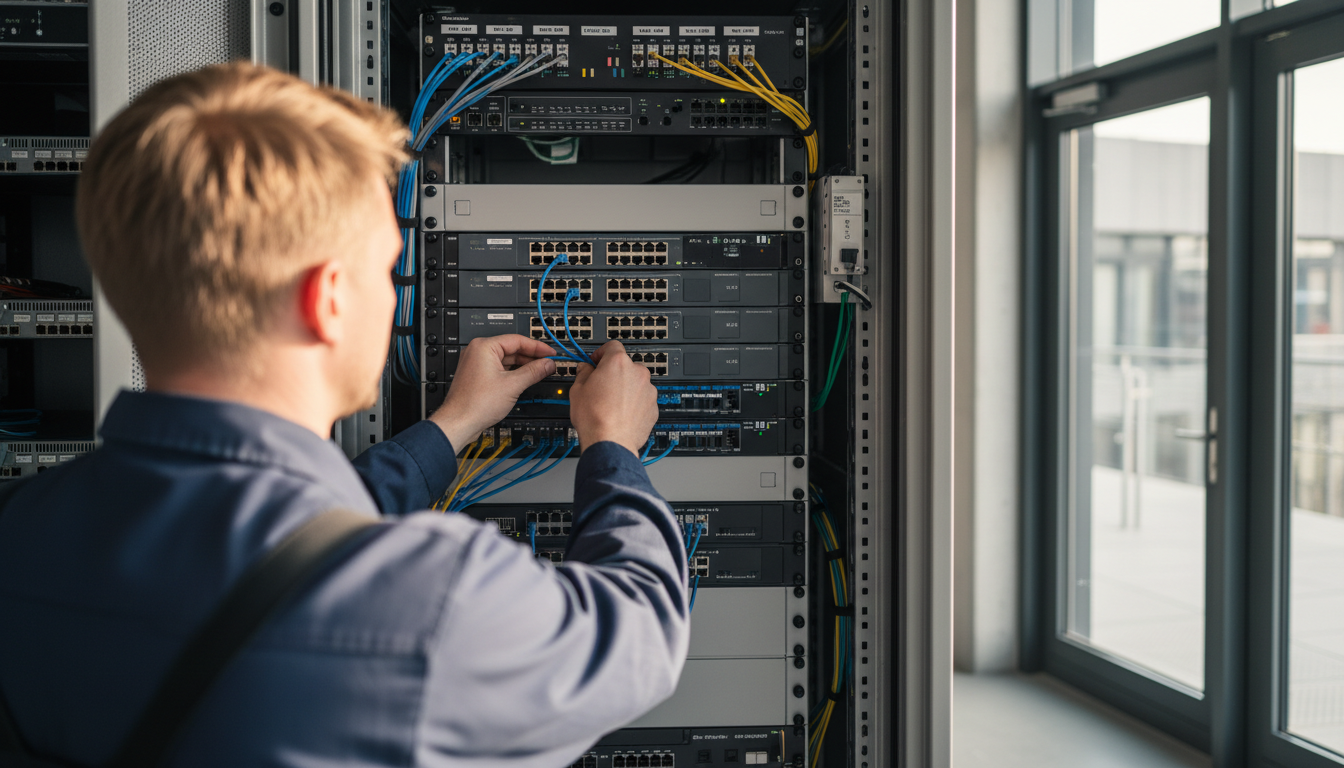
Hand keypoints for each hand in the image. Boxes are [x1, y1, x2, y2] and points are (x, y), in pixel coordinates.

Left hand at [430, 335, 555, 450]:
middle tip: (548, 364)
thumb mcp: (513, 385)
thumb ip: (534, 371)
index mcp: (484, 347)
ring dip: (524, 366)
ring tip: (540, 372)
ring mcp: (476, 364)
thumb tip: (548, 364)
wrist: (459, 423)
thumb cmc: (476, 404)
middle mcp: (478, 352)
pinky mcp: (478, 376)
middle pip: (512, 349)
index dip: (538, 347)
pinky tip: (525, 379)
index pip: (517, 340)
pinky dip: (513, 373)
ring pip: (506, 360)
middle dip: (532, 357)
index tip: (551, 353)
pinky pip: (500, 369)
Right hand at [569, 341, 658, 455]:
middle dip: (614, 373)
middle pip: (626, 366)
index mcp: (618, 363)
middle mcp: (638, 373)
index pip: (612, 346)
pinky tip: (621, 414)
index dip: (601, 353)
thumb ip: (583, 373)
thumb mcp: (578, 389)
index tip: (596, 361)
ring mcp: (648, 391)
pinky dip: (634, 404)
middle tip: (601, 386)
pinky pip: (642, 400)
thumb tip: (585, 369)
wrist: (610, 442)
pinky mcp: (653, 408)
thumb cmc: (594, 417)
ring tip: (611, 404)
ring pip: (636, 384)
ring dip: (625, 389)